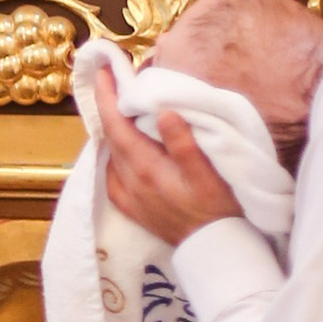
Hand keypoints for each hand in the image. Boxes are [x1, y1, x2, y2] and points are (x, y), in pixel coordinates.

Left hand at [94, 73, 245, 247]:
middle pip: (111, 136)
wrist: (214, 250)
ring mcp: (128, 195)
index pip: (116, 124)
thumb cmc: (218, 208)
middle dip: (109, 106)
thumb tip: (164, 111)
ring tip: (122, 108)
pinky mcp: (131, 207)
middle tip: (113, 80)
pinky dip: (116, 154)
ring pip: (112, 154)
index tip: (104, 70)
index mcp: (145, 167)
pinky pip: (114, 174)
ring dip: (114, 129)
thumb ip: (185, 144)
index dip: (107, 96)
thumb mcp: (208, 174)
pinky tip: (125, 148)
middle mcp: (129, 180)